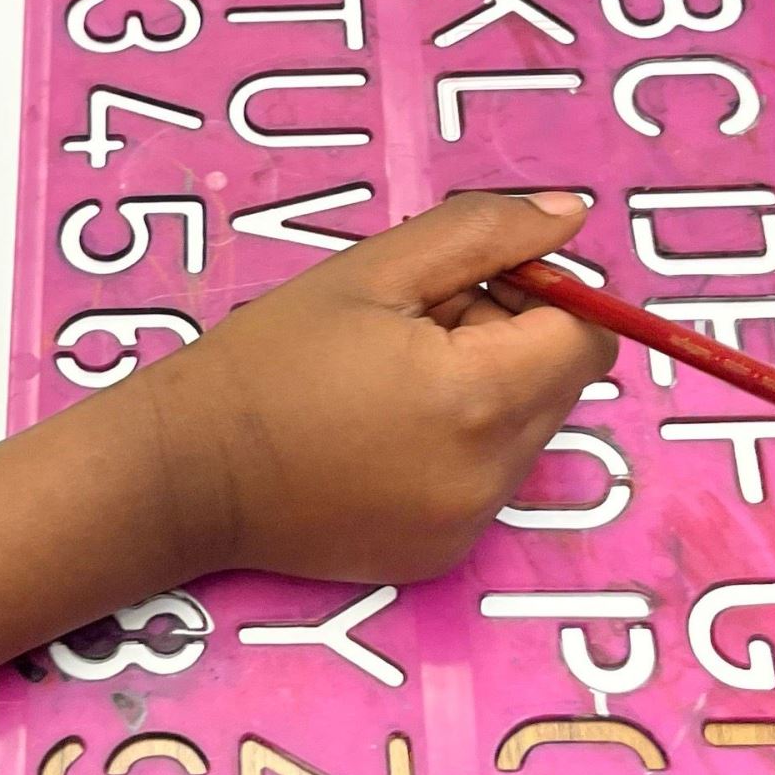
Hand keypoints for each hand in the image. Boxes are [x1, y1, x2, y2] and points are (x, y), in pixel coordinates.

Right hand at [139, 190, 616, 584]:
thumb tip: (571, 218)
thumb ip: (482, 234)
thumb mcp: (372, 271)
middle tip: (414, 332)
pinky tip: (380, 439)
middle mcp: (488, 475)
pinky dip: (456, 451)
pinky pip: (486, 485)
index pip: (586, 338)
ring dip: (485, 397)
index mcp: (477, 396)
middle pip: (560, 388)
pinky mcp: (440, 555)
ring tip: (390, 387)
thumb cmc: (269, 359)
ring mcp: (466, 525)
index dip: (543, 298)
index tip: (470, 288)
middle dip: (509, 345)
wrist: (187, 471)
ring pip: (526, 435)